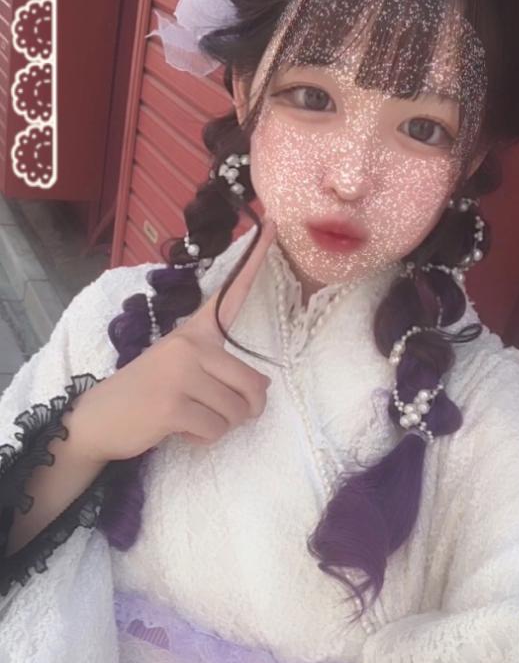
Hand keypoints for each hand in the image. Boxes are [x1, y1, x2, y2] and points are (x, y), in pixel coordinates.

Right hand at [68, 220, 276, 462]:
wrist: (99, 418)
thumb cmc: (148, 393)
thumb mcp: (180, 368)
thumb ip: (219, 368)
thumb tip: (263, 389)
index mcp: (194, 333)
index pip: (231, 294)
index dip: (255, 261)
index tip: (275, 223)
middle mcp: (189, 346)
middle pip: (254, 385)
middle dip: (245, 410)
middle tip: (218, 413)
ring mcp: (180, 374)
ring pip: (237, 413)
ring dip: (221, 426)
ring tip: (190, 417)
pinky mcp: (172, 405)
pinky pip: (215, 431)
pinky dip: (203, 439)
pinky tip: (179, 430)